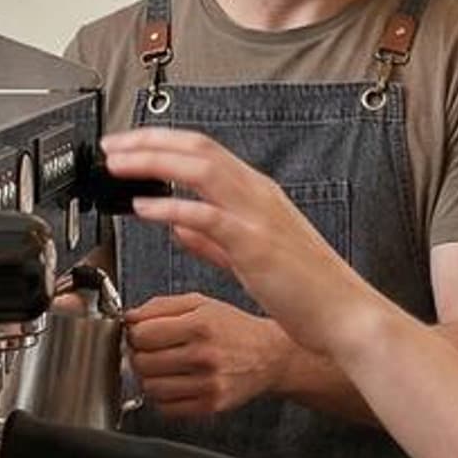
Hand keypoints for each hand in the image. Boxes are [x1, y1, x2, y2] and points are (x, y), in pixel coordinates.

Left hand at [100, 128, 377, 361]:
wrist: (345, 316)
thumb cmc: (307, 291)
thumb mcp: (251, 256)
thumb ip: (212, 239)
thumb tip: (177, 226)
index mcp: (257, 194)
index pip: (203, 150)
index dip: (162, 142)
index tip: (127, 147)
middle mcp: (258, 195)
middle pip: (198, 148)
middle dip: (150, 142)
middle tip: (112, 146)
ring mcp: (258, 216)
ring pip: (201, 168)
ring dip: (154, 161)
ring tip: (119, 165)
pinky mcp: (255, 244)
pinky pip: (207, 216)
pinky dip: (172, 208)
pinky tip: (144, 209)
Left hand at [124, 291, 287, 419]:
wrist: (270, 356)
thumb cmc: (234, 328)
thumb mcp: (200, 304)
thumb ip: (160, 306)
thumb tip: (129, 317)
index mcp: (200, 325)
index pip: (141, 334)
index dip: (136, 333)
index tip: (142, 334)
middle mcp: (205, 355)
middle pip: (142, 362)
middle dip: (141, 355)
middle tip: (152, 351)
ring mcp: (208, 384)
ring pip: (151, 388)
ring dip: (151, 378)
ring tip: (165, 368)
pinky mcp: (211, 405)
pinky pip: (166, 408)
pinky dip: (164, 398)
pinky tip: (176, 383)